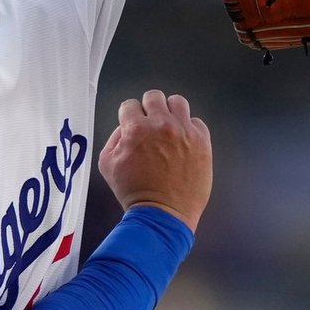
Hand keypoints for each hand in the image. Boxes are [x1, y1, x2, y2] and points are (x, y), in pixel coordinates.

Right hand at [97, 89, 211, 232]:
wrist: (163, 213)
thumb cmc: (135, 193)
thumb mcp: (108, 165)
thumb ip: (114, 140)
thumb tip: (125, 128)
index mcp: (137, 129)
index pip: (129, 105)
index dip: (128, 116)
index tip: (132, 126)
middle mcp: (162, 125)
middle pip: (154, 96)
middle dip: (148, 109)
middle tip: (149, 125)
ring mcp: (184, 131)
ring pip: (177, 102)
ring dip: (170, 112)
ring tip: (168, 128)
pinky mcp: (201, 141)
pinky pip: (196, 121)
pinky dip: (188, 129)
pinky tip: (182, 142)